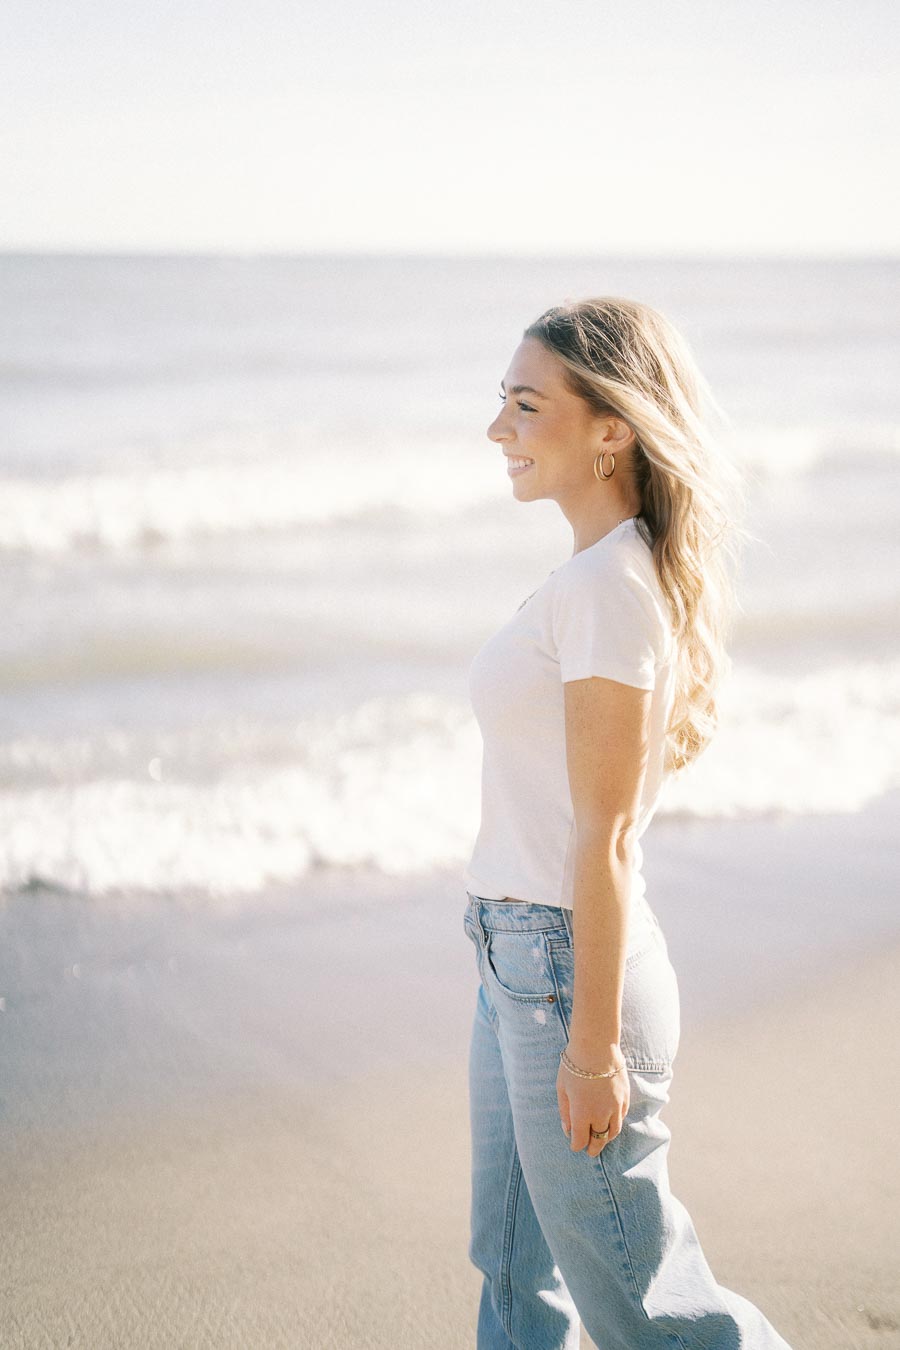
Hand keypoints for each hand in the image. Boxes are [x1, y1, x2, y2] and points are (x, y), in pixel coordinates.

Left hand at [557, 1040, 629, 1156]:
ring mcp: (615, 1107)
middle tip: (590, 1152)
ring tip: (601, 1139)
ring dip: (606, 1138)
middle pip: (598, 1140)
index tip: (575, 1146)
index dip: (576, 1145)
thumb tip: (567, 1130)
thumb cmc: (574, 1065)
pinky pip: (622, 1117)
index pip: (580, 1140)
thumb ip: (565, 1112)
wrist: (596, 1046)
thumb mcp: (562, 1088)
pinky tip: (611, 1122)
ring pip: (613, 1132)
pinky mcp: (625, 1097)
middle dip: (593, 1148)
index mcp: (582, 1114)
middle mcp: (600, 1115)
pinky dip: (615, 1123)